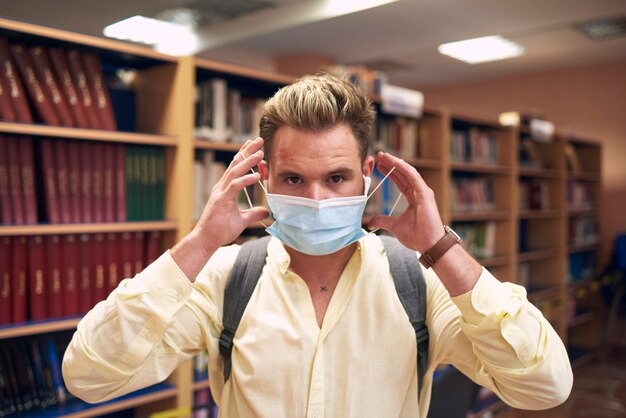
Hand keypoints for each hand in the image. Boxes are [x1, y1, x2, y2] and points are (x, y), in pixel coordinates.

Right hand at [193, 137, 269, 252]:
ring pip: (235, 171)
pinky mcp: (221, 200)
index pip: (236, 168)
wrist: (206, 241)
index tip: (255, 147)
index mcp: (225, 189)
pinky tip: (256, 175)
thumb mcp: (242, 220)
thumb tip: (266, 211)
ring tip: (260, 152)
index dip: (245, 156)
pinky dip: (246, 180)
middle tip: (259, 140)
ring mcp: (220, 192)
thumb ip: (253, 214)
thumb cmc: (220, 231)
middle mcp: (222, 187)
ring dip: (248, 161)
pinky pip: (235, 186)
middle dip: (248, 151)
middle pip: (236, 164)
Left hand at [367, 152, 444, 253]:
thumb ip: (383, 221)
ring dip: (396, 163)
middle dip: (391, 164)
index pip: (400, 181)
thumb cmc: (417, 237)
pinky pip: (413, 177)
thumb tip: (370, 222)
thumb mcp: (394, 227)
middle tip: (379, 156)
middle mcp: (420, 193)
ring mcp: (423, 192)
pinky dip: (404, 168)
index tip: (379, 165)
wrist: (429, 245)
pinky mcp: (425, 194)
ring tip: (384, 156)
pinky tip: (395, 162)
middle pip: (403, 174)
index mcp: (414, 198)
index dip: (390, 172)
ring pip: (408, 172)